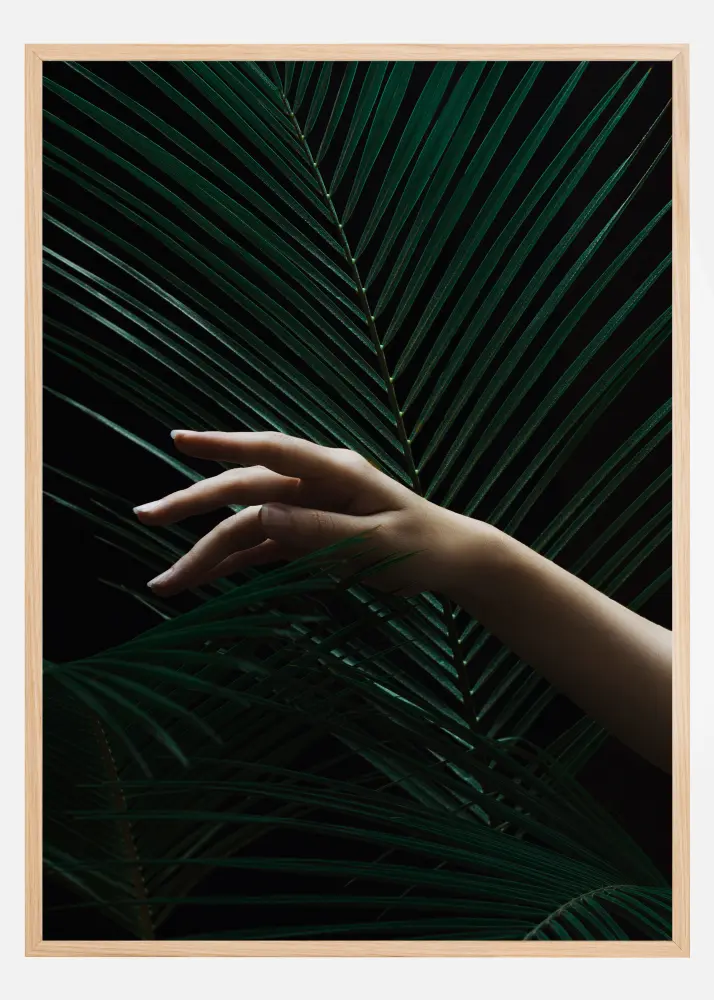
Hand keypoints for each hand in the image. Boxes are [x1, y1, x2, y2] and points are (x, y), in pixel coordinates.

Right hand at [133, 430, 488, 597]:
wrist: (452, 560)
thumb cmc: (424, 546)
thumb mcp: (378, 542)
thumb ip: (321, 529)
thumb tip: (261, 515)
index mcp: (336, 471)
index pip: (272, 451)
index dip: (223, 443)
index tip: (179, 439)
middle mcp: (315, 484)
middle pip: (244, 490)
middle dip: (193, 504)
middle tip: (145, 514)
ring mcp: (309, 509)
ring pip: (246, 526)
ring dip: (207, 552)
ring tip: (166, 582)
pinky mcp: (309, 535)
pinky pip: (263, 548)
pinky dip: (234, 565)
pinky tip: (203, 580)